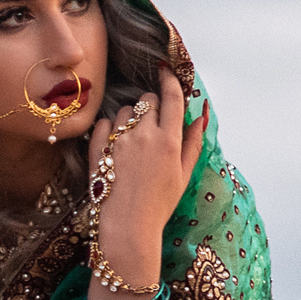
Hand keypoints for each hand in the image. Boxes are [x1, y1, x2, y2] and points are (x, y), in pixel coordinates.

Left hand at [85, 68, 208, 299]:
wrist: (127, 227)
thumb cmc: (159, 205)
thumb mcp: (184, 175)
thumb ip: (193, 142)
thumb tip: (201, 115)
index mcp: (169, 140)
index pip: (171, 97)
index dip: (169, 80)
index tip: (165, 72)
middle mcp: (144, 135)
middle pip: (148, 101)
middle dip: (151, 107)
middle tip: (152, 127)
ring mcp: (119, 141)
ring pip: (125, 111)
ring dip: (130, 119)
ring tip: (133, 144)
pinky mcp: (99, 148)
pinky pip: (104, 124)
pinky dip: (109, 129)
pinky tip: (114, 147)